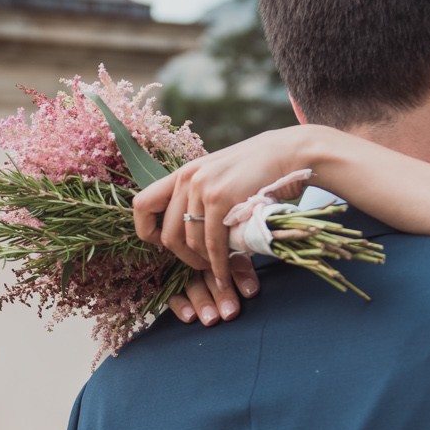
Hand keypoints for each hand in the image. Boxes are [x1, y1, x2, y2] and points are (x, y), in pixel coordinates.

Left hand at [132, 124, 323, 310]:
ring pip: (191, 243)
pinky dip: (219, 265)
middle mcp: (186, 179)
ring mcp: (202, 188)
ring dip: (205, 264)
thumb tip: (186, 232)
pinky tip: (226, 275)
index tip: (163, 245)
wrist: (288, 154)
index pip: (141, 205)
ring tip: (219, 270)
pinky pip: (213, 244)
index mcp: (182, 174)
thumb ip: (199, 198)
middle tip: (202, 267)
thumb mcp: (218, 177)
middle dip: (183, 258)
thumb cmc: (257, 171)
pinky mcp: (221, 199)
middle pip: (167, 234)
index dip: (146, 231)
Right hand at [169, 256, 260, 324]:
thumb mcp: (226, 256)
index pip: (230, 259)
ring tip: (212, 319)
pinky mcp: (165, 281)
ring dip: (203, 302)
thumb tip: (247, 270)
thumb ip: (237, 263)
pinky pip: (172, 293)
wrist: (157, 254)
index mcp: (217, 248)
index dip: (241, 275)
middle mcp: (199, 257)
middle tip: (230, 312)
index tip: (250, 292)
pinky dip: (181, 305)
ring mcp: (180, 268)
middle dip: (222, 294)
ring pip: (192, 284)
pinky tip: (190, 317)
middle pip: (210, 273)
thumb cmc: (210, 262)